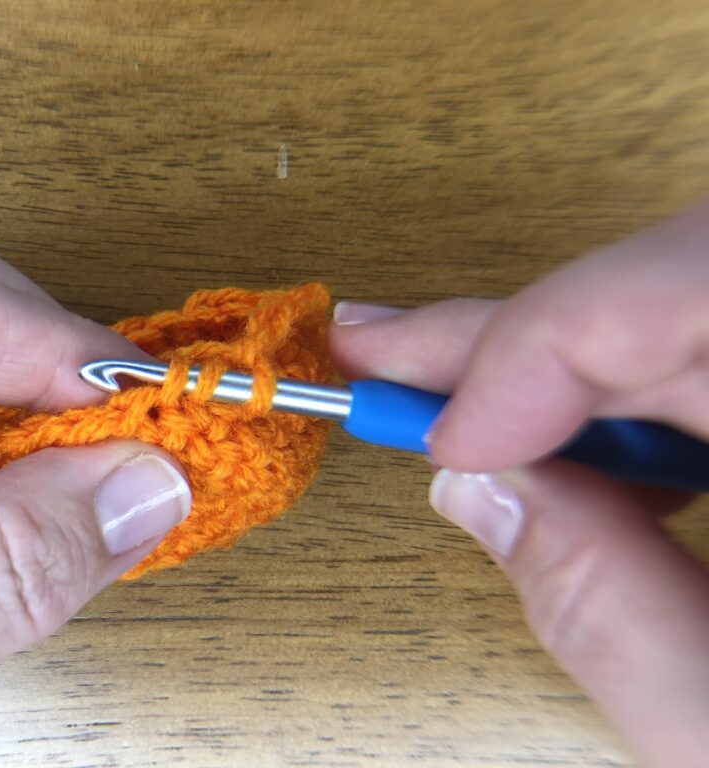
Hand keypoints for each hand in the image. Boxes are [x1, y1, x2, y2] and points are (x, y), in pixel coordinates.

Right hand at [329, 202, 708, 767]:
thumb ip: (611, 612)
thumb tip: (473, 483)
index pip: (703, 286)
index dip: (546, 340)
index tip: (445, 432)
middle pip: (687, 287)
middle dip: (519, 333)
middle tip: (379, 347)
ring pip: (692, 317)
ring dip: (558, 362)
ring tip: (441, 397)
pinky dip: (626, 408)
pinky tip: (560, 449)